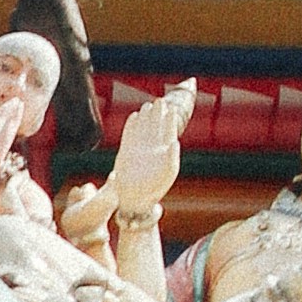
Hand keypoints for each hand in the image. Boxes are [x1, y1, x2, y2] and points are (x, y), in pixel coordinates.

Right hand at [107, 88, 190, 213]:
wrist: (135, 200)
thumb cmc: (155, 189)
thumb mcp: (168, 174)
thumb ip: (172, 158)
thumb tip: (176, 142)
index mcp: (165, 151)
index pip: (168, 130)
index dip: (169, 119)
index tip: (171, 109)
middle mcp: (152, 147)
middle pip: (156, 125)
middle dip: (158, 113)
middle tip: (159, 102)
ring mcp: (139, 148)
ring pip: (143, 128)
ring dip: (145, 117)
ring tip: (147, 106)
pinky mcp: (126, 152)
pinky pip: (129, 135)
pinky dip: (131, 125)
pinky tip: (134, 116)